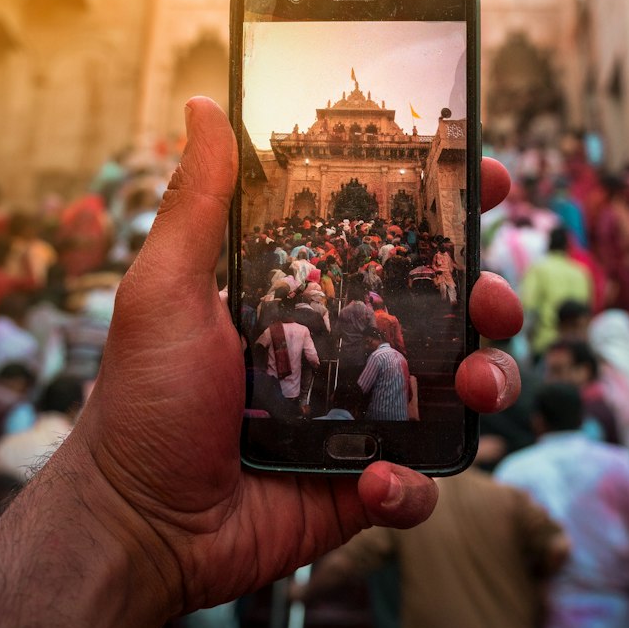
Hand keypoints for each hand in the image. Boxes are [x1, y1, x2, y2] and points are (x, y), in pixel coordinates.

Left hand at [71, 98, 522, 615]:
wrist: (137, 522)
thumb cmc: (145, 399)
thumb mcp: (165, 288)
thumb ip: (198, 202)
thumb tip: (203, 104)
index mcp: (312, 296)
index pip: (394, 242)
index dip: (447, 210)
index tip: (484, 178)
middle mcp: (348, 349)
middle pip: (450, 311)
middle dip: (491, 296)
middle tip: (491, 298)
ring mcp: (361, 418)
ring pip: (458, 392)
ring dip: (488, 382)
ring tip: (476, 387)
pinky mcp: (363, 486)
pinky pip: (420, 482)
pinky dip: (413, 483)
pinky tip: (374, 479)